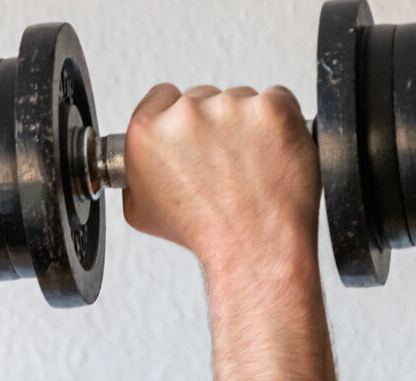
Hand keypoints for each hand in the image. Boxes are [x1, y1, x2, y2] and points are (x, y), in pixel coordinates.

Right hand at [122, 84, 320, 276]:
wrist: (257, 249)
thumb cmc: (207, 234)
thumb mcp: (142, 212)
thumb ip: (135, 173)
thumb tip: (141, 159)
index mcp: (147, 132)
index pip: (162, 97)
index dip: (179, 118)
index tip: (193, 136)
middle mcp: (186, 114)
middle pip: (204, 97)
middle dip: (216, 125)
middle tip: (226, 164)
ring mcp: (232, 107)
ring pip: (242, 99)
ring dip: (248, 124)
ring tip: (251, 167)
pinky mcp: (273, 109)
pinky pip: (278, 100)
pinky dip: (279, 124)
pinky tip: (273, 155)